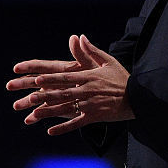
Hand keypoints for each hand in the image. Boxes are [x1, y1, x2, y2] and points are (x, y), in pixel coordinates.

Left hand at [6, 34, 133, 134]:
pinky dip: (63, 128)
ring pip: (67, 109)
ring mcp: (90, 105)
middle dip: (45, 95)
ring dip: (50, 111)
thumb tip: (79, 37)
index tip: (37, 79)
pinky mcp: (94, 117)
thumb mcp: (108, 61)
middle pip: (63, 93)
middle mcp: (87, 91)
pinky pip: (76, 123)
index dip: (51, 78)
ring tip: (34, 113)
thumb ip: (91, 50)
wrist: (138, 97)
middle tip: (29, 97)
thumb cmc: (122, 78)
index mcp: (88, 76)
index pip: (65, 77)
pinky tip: (50, 131)